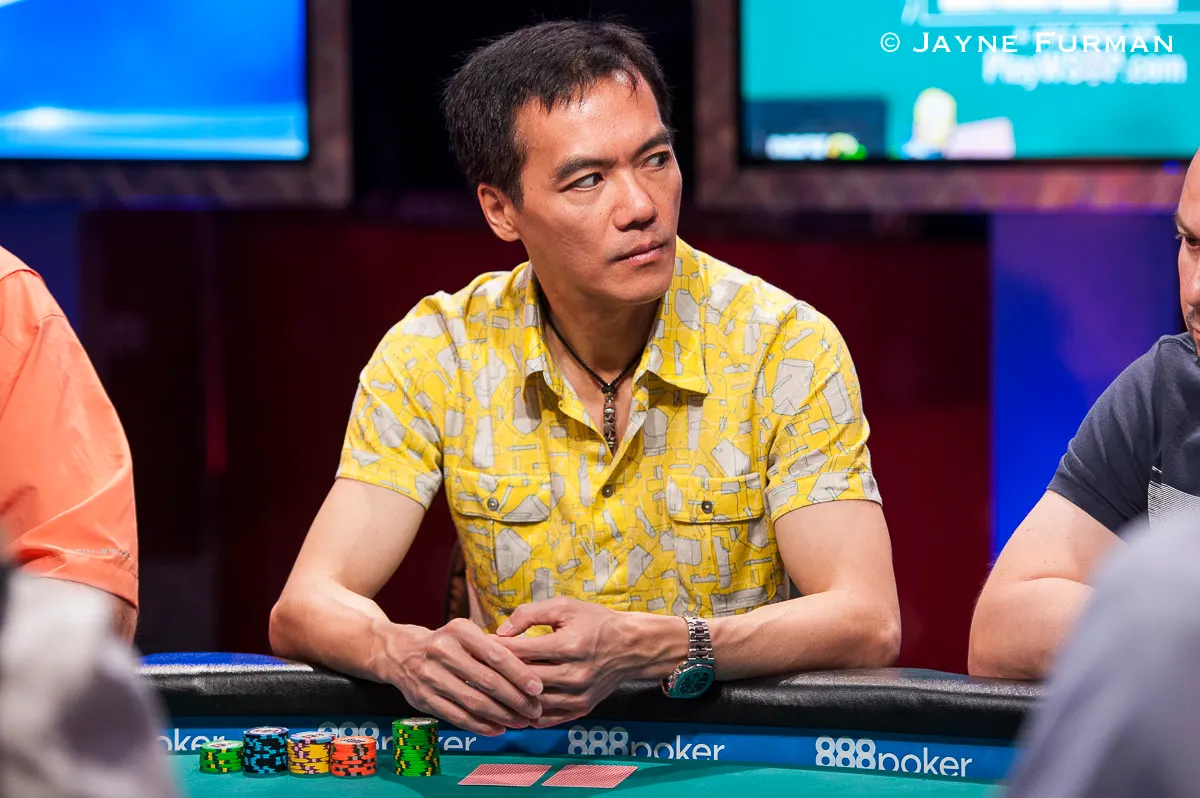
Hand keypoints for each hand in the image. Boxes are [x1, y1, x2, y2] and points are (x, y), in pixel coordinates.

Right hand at [388, 618, 543, 735]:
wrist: (400, 652)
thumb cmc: (446, 643)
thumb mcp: (466, 633)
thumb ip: (492, 647)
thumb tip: (530, 671)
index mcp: (459, 630)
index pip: (496, 655)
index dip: (520, 673)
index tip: (538, 688)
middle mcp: (442, 651)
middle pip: (487, 681)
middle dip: (515, 699)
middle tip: (534, 710)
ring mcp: (430, 676)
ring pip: (474, 702)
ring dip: (502, 716)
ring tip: (521, 722)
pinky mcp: (423, 699)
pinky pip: (458, 716)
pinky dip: (481, 725)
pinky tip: (498, 729)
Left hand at [495, 598, 657, 727]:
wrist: (632, 647)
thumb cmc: (596, 622)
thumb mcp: (565, 606)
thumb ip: (530, 614)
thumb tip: (500, 632)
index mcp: (569, 645)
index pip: (521, 651)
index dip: (496, 649)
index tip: (479, 646)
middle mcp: (574, 674)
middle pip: (523, 680)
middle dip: (497, 673)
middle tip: (477, 668)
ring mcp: (578, 696)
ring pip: (532, 703)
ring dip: (509, 697)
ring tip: (490, 687)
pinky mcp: (581, 709)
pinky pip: (545, 719)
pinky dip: (526, 713)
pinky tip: (512, 703)